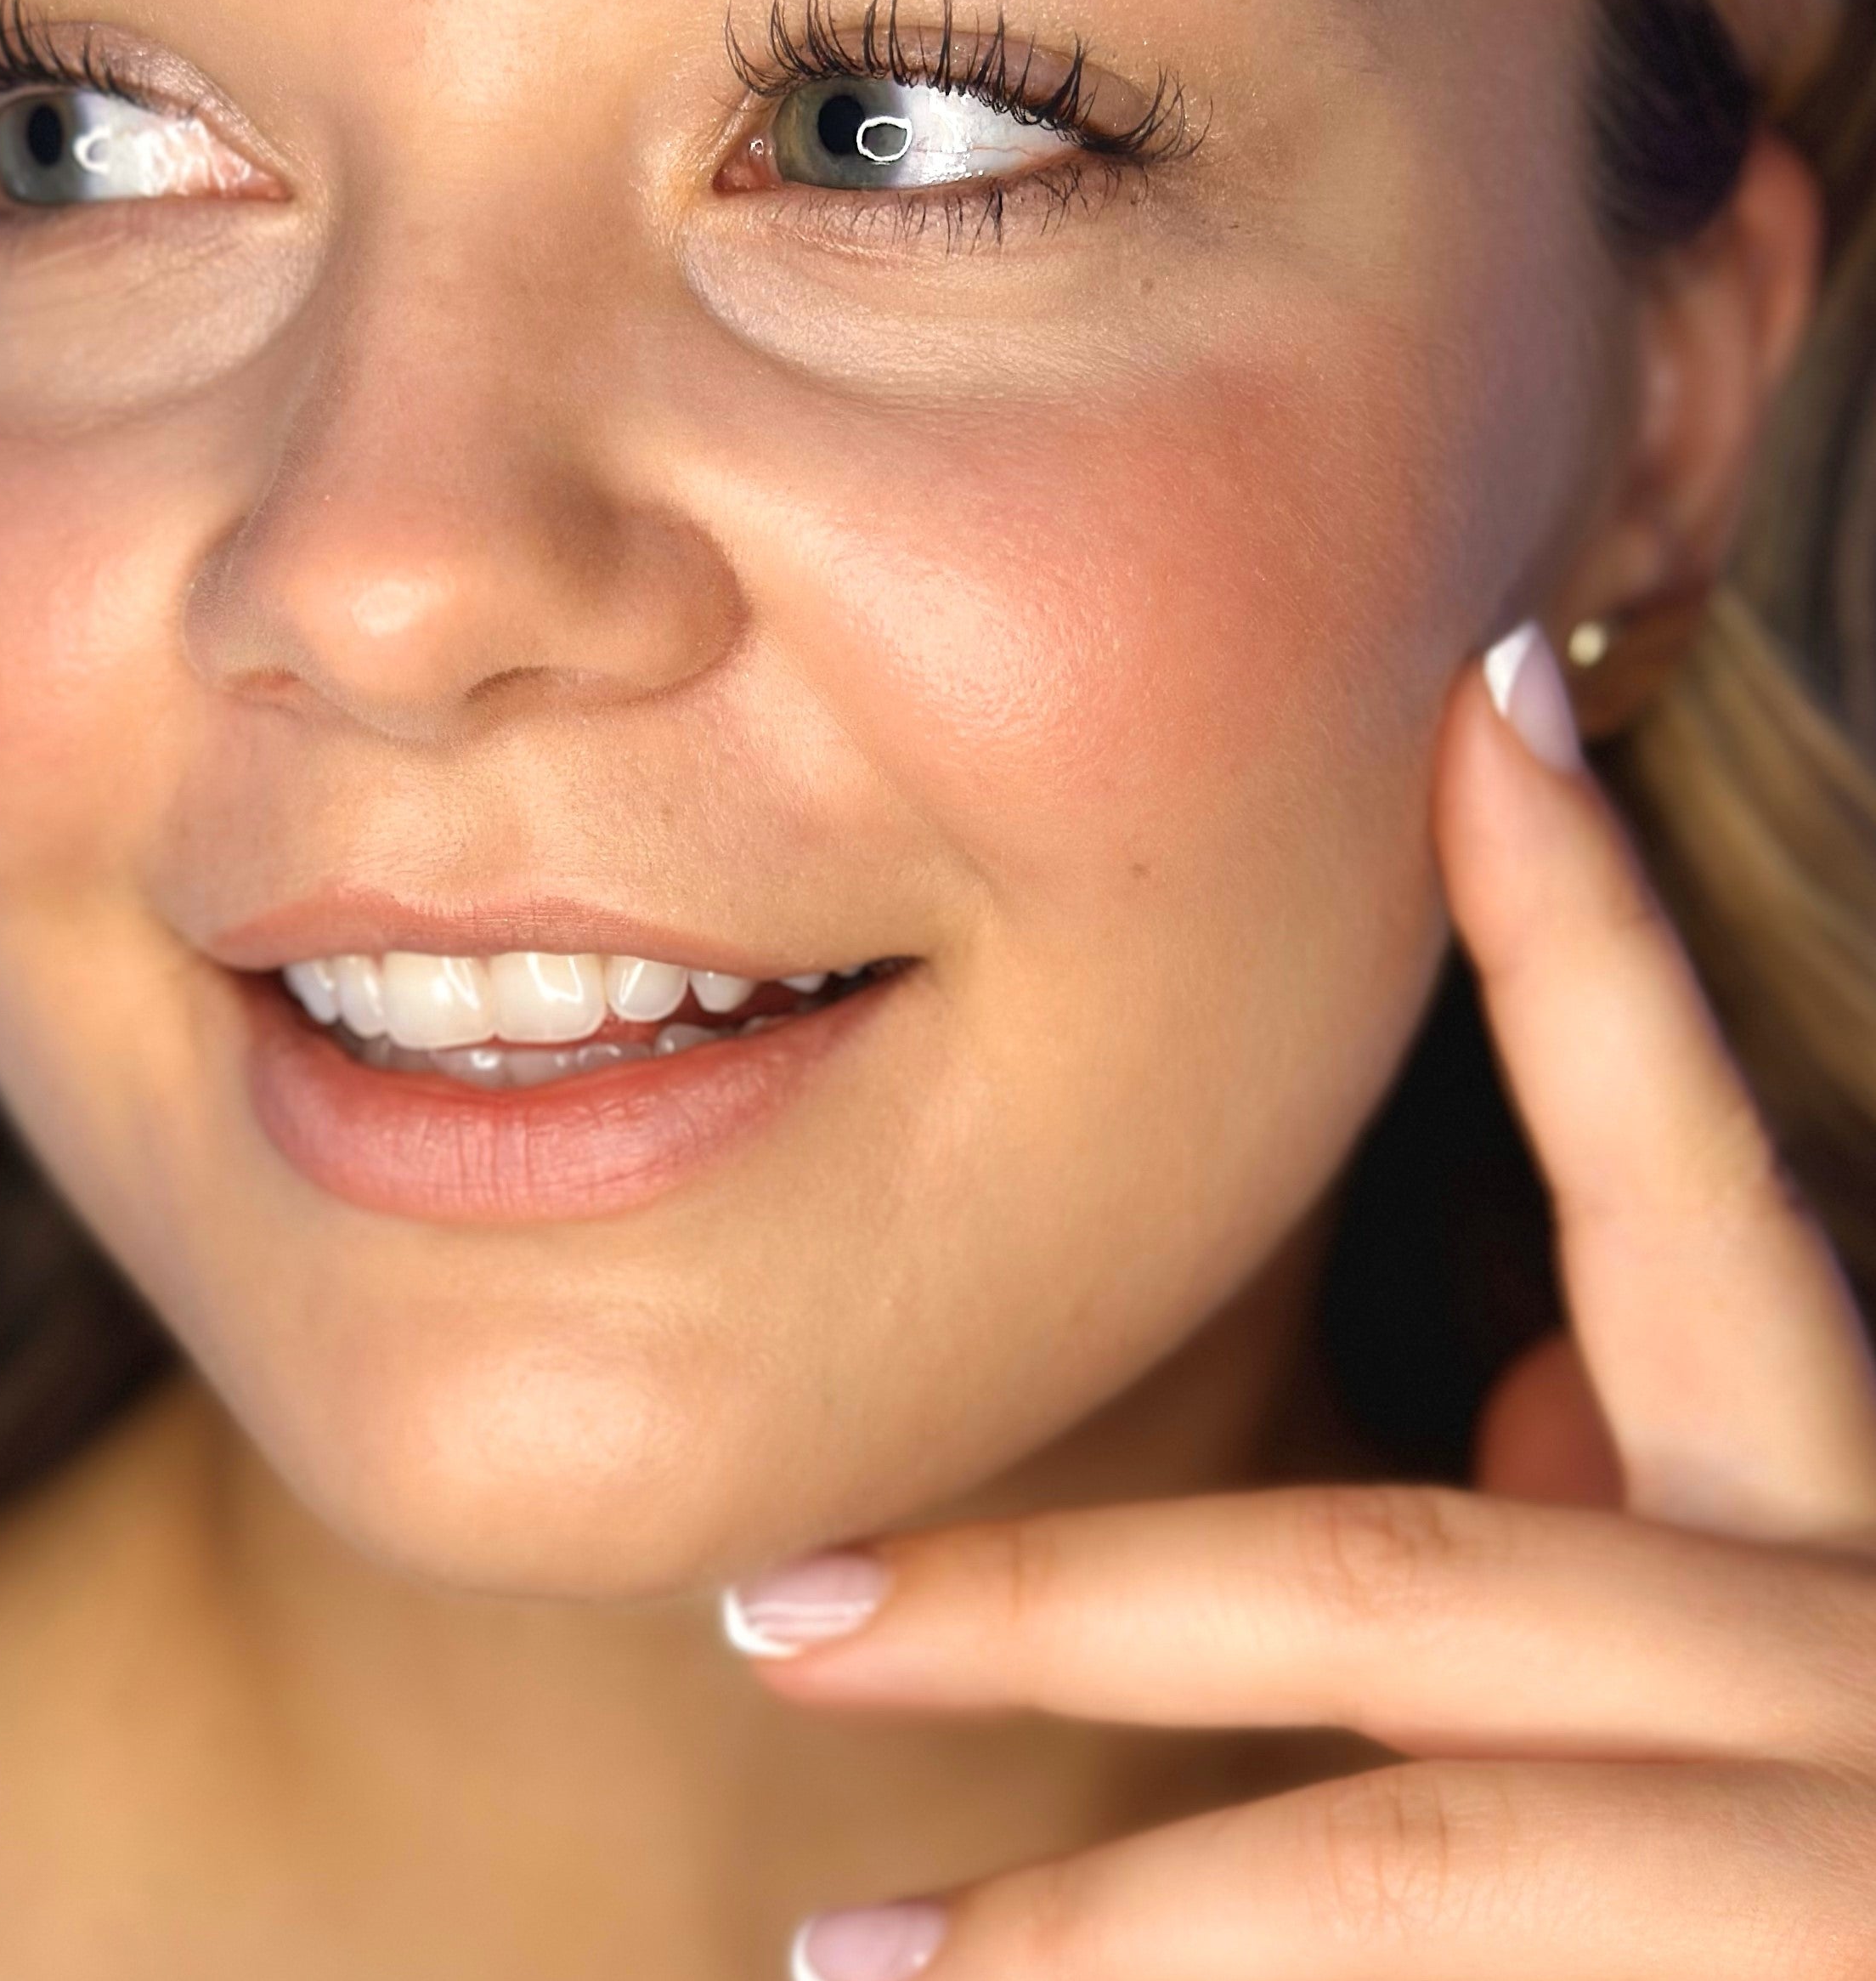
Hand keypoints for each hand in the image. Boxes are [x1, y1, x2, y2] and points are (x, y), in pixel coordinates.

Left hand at [722, 622, 1875, 1980]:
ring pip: (1383, 1875)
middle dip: (1060, 1598)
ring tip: (837, 1967)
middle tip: (784, 1610)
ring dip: (1089, 1929)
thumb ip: (1668, 1511)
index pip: (1691, 1171)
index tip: (1470, 698)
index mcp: (1852, 1524)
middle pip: (1388, 1582)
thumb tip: (1516, 1398)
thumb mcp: (1818, 1645)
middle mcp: (1850, 1663)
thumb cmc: (1861, 1843)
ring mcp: (1819, 1873)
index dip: (1582, 933)